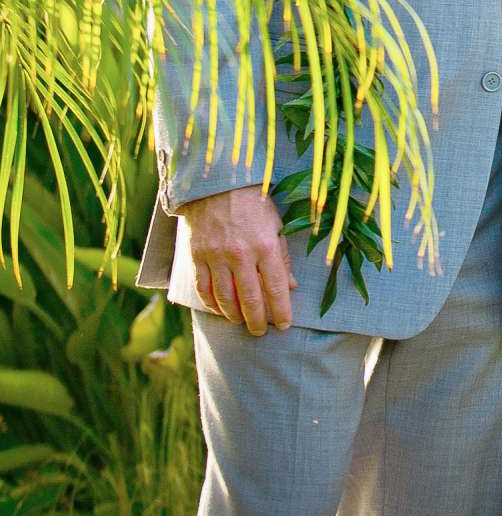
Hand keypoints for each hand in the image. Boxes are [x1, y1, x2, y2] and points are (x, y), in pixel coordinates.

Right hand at [179, 185, 296, 334]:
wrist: (218, 183)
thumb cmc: (254, 203)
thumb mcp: (276, 225)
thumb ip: (282, 257)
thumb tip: (291, 286)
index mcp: (266, 245)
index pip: (276, 288)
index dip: (281, 311)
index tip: (284, 325)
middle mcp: (241, 254)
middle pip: (250, 300)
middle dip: (257, 321)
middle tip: (260, 332)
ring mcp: (217, 256)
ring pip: (225, 300)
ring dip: (234, 316)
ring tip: (241, 322)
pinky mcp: (198, 256)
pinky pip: (204, 290)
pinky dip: (212, 305)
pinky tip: (219, 310)